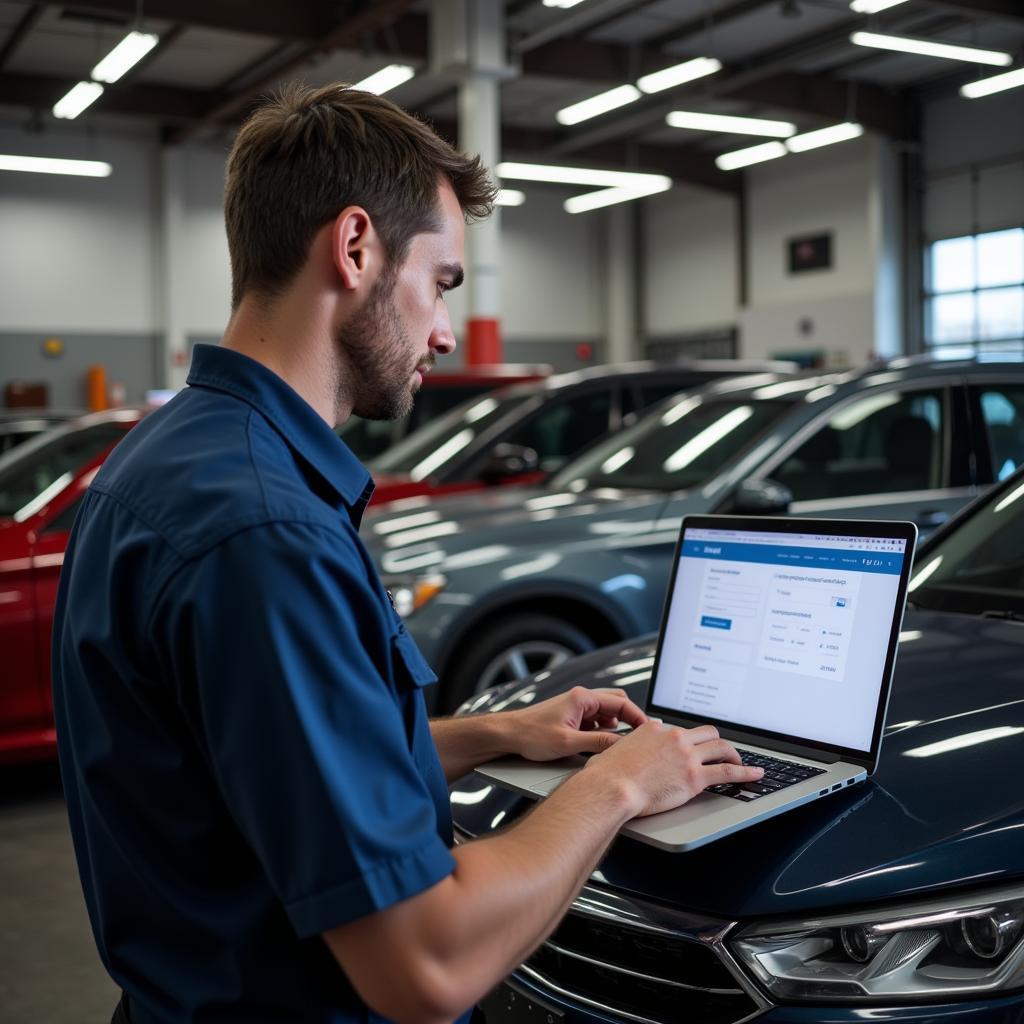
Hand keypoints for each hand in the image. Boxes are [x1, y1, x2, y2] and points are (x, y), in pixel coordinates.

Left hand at [503, 686, 647, 761]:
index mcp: (582, 698)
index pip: (621, 702)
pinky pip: (595, 722)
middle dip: (630, 720)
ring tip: (621, 745)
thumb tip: (622, 745)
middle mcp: (581, 699)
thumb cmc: (532, 734)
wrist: (509, 735)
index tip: (649, 731)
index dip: (638, 717)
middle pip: (616, 704)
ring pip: (606, 714)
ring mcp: (576, 707)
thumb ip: (599, 743)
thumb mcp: (569, 743)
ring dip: (615, 727)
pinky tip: (601, 745)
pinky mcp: (571, 717)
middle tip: (639, 737)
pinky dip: (603, 732)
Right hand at [583, 720, 763, 817]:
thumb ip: (626, 747)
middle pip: (706, 732)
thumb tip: (624, 751)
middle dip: (717, 742)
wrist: (611, 788)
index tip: (691, 747)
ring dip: (734, 754)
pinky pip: (728, 772)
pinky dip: (745, 773)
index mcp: (655, 729)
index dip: (688, 740)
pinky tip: (755, 775)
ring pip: (721, 747)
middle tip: (722, 751)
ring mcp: (687, 756)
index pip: (679, 730)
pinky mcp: (695, 777)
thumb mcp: (614, 750)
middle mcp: (674, 737)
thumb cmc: (606, 775)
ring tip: (740, 762)